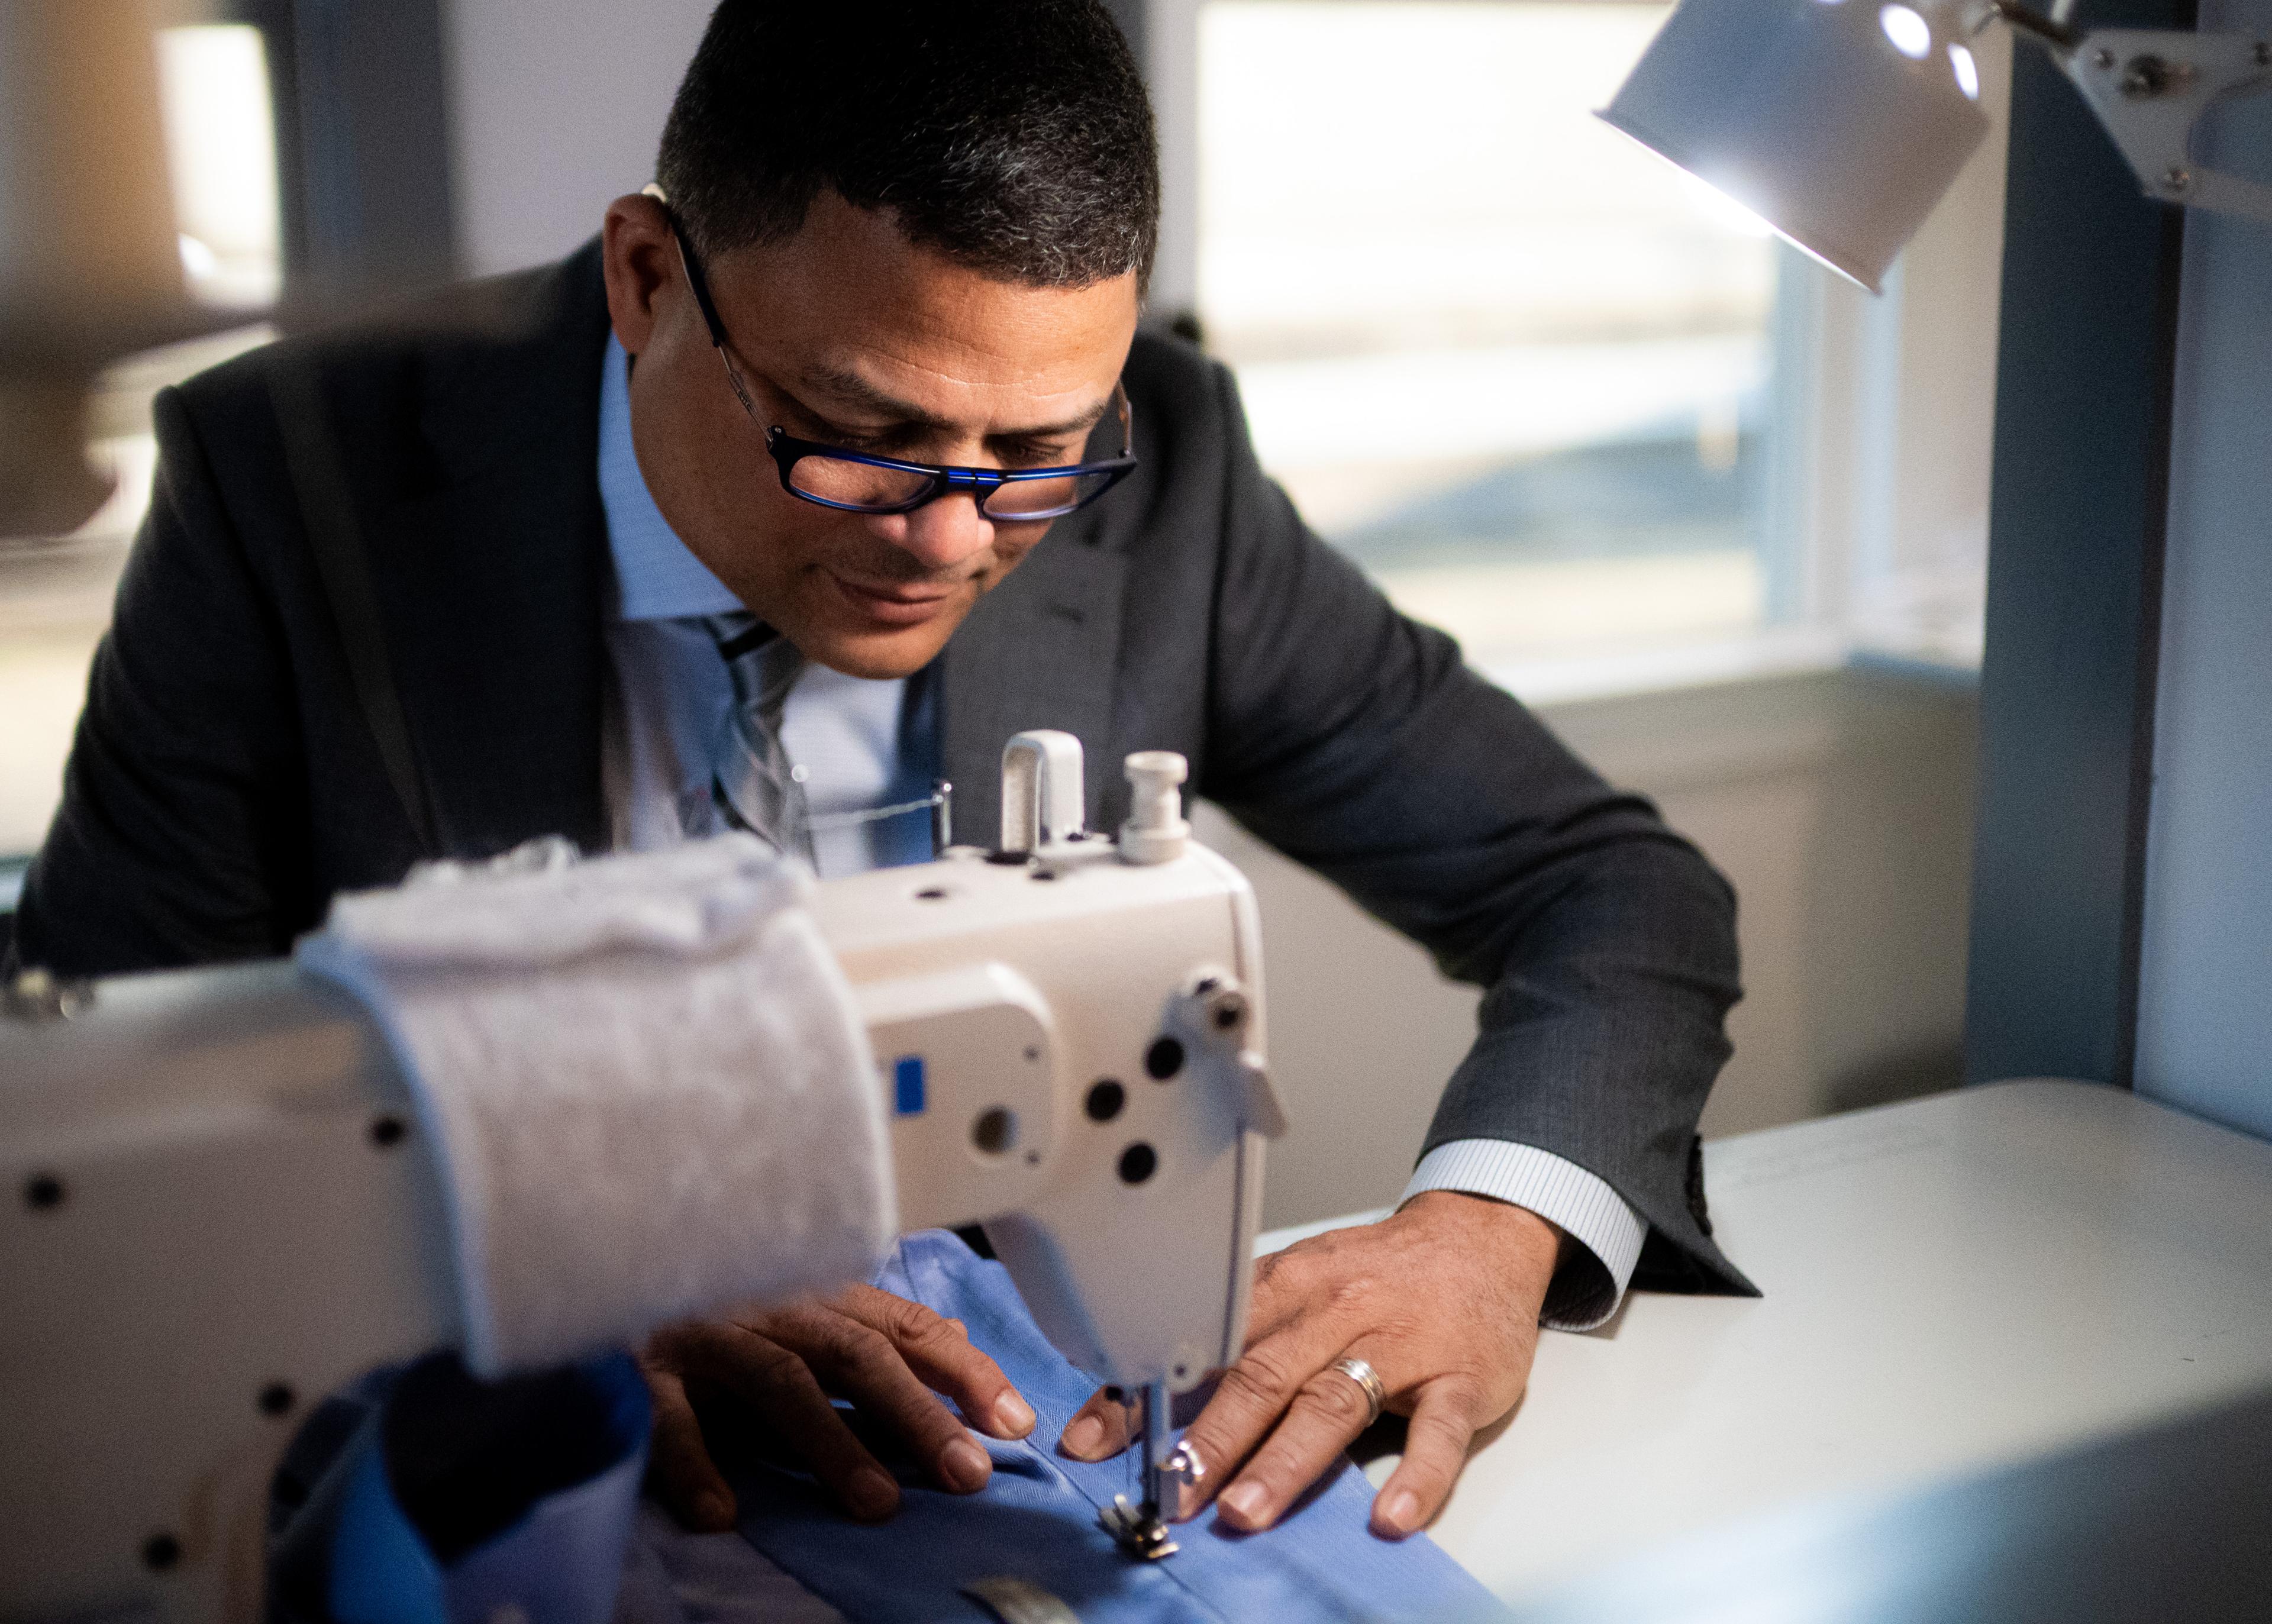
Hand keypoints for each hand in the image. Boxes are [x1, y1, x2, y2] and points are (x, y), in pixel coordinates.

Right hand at [641, 1282, 1038, 1528]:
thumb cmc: (715, 1309)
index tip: (1016, 1423)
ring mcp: (706, 1333)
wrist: (604, 1272)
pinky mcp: (640, 1368)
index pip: (905, 1328)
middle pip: (855, 1353)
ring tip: (875, 1504)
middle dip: (918, 1414)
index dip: (964, 1372)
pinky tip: (722, 1512)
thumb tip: (961, 1354)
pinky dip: (696, 1462)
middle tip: (967, 1474)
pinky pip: (669, 1415)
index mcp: (814, 1295)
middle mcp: (769, 1306)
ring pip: (778, 1380)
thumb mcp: (801, 1319)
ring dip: (830, 1442)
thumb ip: (873, 1338)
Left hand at [1059, 1191, 1560, 1538]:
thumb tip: (1144, 1391)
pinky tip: (1390, 1514)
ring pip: (1335, 1401)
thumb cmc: (1378, 1271)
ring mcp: (1402, 1344)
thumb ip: (1237, 1335)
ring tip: (1246, 1512)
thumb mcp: (1301, 1284)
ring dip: (1285, 1461)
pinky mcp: (1460, 1377)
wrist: (1480, 1237)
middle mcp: (1336, 1312)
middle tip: (1170, 1491)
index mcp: (1288, 1287)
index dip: (1146, 1391)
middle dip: (1210, 1438)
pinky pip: (1438, 1430)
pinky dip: (1417, 1474)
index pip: (1204, 1343)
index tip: (1092, 1439)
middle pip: (1263, 1375)